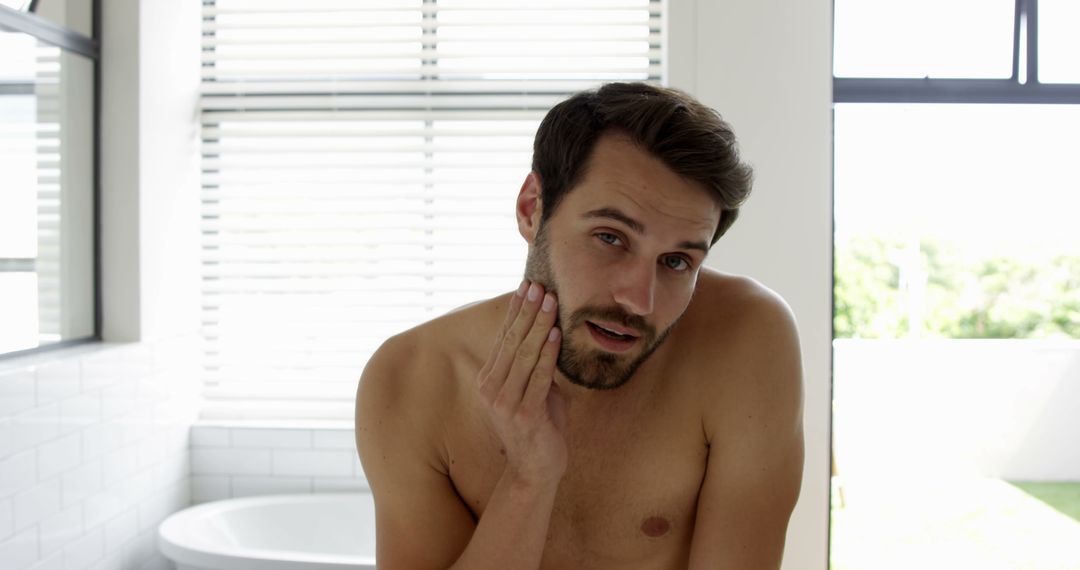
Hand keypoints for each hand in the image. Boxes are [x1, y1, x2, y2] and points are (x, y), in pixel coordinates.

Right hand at [477, 281, 568, 486]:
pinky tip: (555, 334)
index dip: (516, 311)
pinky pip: (538, 377)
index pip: (504, 338)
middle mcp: (491, 389)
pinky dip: (548, 354)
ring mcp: (505, 403)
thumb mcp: (535, 392)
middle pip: (512, 341)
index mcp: (490, 380)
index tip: (527, 286)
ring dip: (539, 325)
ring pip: (525, 355)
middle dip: (528, 310)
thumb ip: (538, 368)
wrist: (536, 471)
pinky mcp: (523, 415)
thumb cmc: (540, 428)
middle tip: (540, 284)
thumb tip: (552, 336)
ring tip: (551, 301)